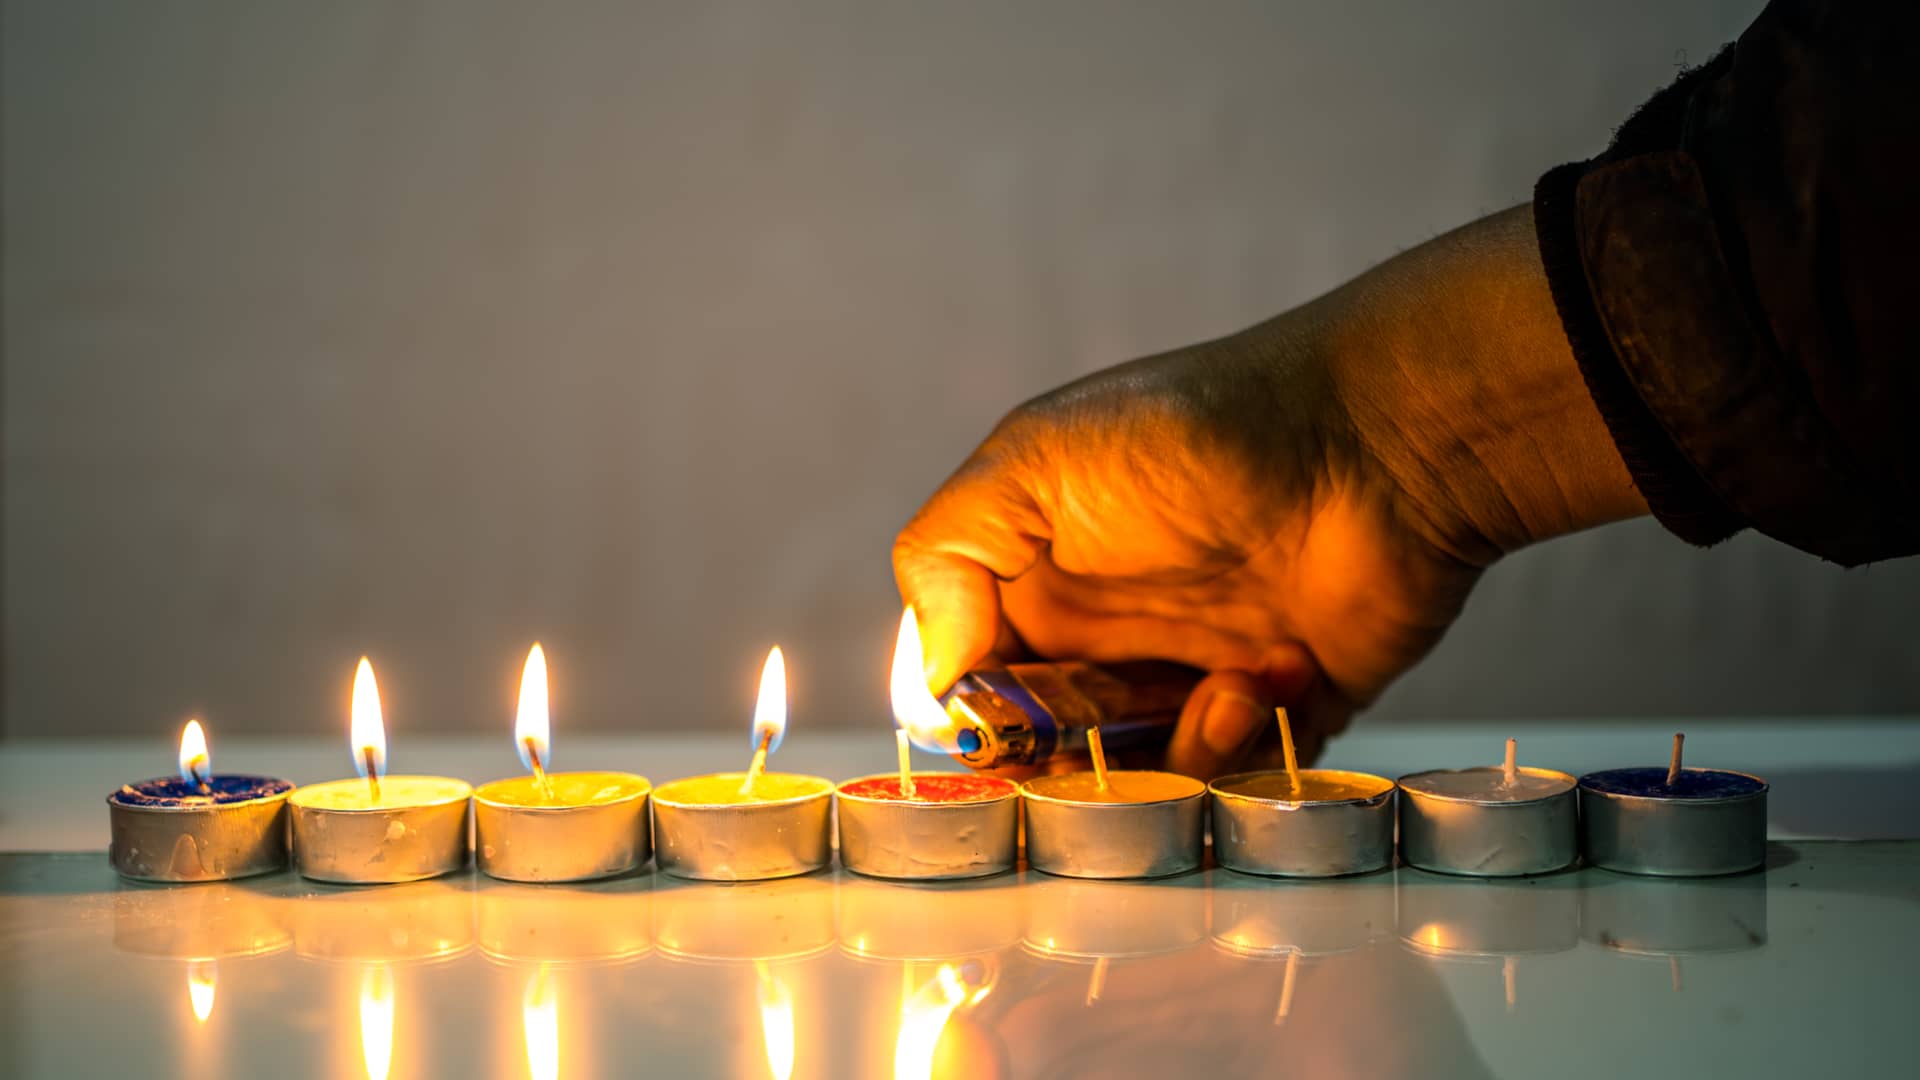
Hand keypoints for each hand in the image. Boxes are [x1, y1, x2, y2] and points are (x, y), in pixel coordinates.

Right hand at [894, 206, 1644, 777]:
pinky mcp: (1277, 705)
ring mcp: (1193, 669)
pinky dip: (1245, 744)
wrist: (1375, 441)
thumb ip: (948, 555)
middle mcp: (1112, 630)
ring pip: (1145, 774)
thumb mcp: (1035, 461)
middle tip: (1116, 736)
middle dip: (1079, 761)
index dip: (981, 723)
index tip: (1005, 739)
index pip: (976, 683)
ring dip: (1172, 753)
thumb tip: (935, 679)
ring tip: (1223, 687)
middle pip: (1059, 747)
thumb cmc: (1198, 435)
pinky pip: (1237, 773)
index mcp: (1040, 577)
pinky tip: (1271, 677)